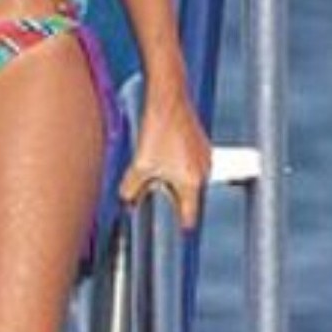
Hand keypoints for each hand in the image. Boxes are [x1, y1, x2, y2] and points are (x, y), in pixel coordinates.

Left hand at [118, 80, 212, 231]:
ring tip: (156, 172)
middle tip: (154, 198)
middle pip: (189, 198)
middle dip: (172, 200)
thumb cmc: (158, 130)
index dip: (180, 225)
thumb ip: (131, 188)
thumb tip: (127, 201)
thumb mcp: (140, 164)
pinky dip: (178, 166)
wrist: (169, 97)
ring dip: (174, 182)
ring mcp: (205, 157)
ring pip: (189, 180)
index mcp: (192, 182)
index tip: (174, 234)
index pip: (190, 215)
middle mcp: (203, 172)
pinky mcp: (201, 144)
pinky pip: (191, 164)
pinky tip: (162, 156)